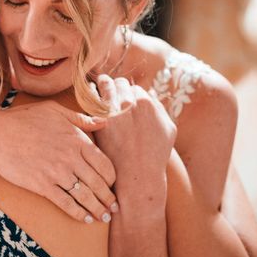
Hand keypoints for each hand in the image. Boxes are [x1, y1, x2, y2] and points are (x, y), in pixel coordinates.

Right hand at [0, 100, 116, 223]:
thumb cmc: (21, 120)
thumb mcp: (53, 110)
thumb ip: (80, 118)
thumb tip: (103, 122)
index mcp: (76, 140)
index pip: (104, 164)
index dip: (111, 179)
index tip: (112, 186)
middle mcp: (71, 158)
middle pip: (98, 183)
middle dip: (108, 198)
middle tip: (113, 208)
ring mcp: (57, 173)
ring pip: (85, 196)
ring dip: (97, 209)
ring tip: (103, 217)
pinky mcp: (43, 186)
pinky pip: (66, 203)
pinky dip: (78, 213)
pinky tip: (84, 219)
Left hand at [94, 75, 176, 206]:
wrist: (137, 173)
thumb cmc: (155, 154)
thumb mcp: (168, 130)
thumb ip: (160, 109)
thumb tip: (152, 93)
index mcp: (147, 103)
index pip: (135, 88)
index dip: (129, 92)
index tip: (123, 96)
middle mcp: (130, 102)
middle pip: (120, 83)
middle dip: (116, 86)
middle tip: (109, 88)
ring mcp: (113, 109)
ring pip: (105, 85)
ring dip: (102, 84)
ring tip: (98, 84)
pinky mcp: (99, 118)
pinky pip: (91, 97)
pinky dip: (90, 94)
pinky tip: (88, 95)